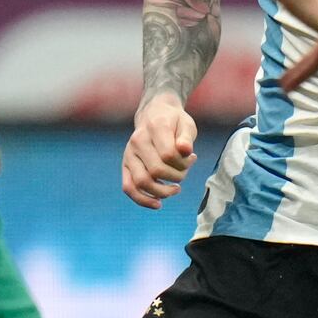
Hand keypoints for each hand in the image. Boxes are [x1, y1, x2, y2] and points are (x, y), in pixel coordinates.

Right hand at [122, 93, 199, 208]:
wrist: (154, 114)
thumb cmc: (174, 122)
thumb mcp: (186, 124)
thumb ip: (187, 137)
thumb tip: (186, 151)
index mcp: (154, 128)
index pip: (168, 155)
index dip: (184, 163)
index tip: (192, 158)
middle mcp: (137, 140)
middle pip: (156, 170)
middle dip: (176, 177)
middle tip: (184, 172)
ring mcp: (129, 154)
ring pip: (141, 182)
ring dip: (162, 192)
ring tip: (176, 189)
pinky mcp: (125, 165)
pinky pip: (128, 187)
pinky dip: (142, 200)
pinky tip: (158, 204)